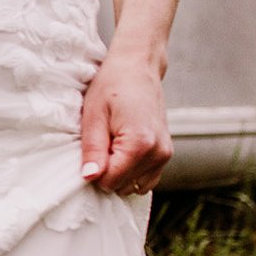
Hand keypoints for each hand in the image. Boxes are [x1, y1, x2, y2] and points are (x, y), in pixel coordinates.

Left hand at [79, 50, 172, 194]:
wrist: (138, 68)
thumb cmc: (111, 87)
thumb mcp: (93, 117)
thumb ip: (92, 150)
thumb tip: (89, 178)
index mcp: (139, 144)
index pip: (110, 181)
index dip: (93, 172)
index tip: (90, 151)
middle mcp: (158, 153)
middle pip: (122, 186)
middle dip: (106, 172)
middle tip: (100, 143)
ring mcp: (165, 155)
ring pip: (134, 186)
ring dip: (119, 173)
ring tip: (111, 144)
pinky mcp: (166, 153)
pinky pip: (146, 179)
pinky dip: (131, 172)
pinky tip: (121, 152)